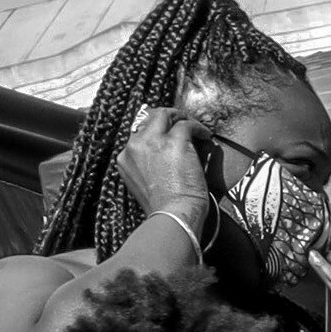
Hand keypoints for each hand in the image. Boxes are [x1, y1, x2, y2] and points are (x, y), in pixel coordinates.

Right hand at [117, 103, 217, 226]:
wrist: (172, 216)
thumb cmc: (162, 208)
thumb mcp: (142, 184)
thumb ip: (146, 166)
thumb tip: (165, 156)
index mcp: (125, 158)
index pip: (137, 134)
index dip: (153, 131)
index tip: (164, 132)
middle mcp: (135, 146)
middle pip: (148, 118)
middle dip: (164, 117)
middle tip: (178, 120)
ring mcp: (154, 141)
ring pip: (165, 115)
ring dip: (180, 118)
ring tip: (192, 124)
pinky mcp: (175, 141)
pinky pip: (187, 125)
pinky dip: (198, 127)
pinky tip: (205, 135)